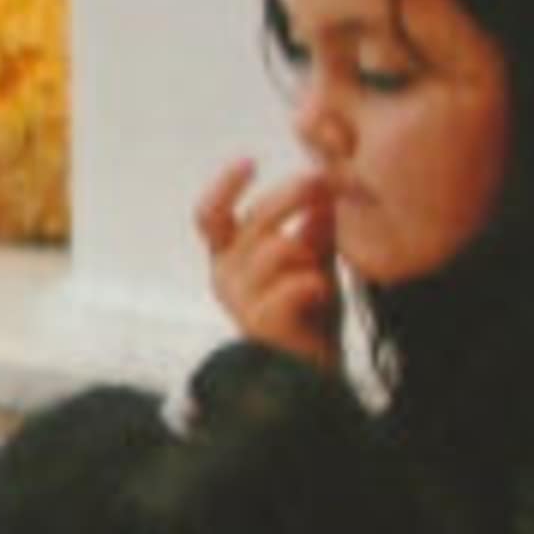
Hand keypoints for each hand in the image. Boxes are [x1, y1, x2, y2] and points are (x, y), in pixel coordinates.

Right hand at [192, 157, 341, 368]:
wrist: (314, 372)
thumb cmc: (309, 314)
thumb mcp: (314, 258)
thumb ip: (313, 225)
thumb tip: (322, 181)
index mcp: (229, 258)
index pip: (211, 215)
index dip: (224, 186)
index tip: (250, 161)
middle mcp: (225, 276)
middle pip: (252, 221)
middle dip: (290, 196)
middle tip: (322, 183)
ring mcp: (239, 303)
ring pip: (276, 249)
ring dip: (307, 250)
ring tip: (321, 268)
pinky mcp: (261, 326)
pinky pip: (293, 285)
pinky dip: (314, 283)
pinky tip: (321, 292)